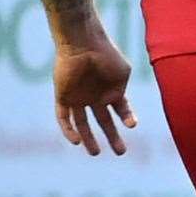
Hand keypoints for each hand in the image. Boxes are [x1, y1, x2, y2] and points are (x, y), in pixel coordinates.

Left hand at [53, 37, 137, 155]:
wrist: (83, 43)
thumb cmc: (106, 55)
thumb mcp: (122, 72)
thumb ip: (121, 89)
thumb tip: (117, 102)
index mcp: (112, 91)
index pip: (121, 111)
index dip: (127, 118)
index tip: (132, 125)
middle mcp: (95, 97)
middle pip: (103, 122)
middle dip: (112, 137)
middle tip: (121, 152)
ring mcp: (79, 98)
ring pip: (82, 124)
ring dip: (89, 139)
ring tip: (96, 153)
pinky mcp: (63, 97)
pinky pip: (64, 118)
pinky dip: (69, 130)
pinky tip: (76, 140)